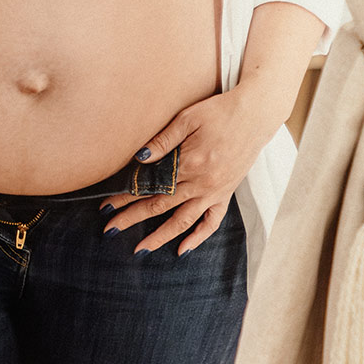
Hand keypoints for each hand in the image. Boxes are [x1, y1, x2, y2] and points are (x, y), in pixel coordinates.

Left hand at [103, 89, 278, 255]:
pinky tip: (182, 250)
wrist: (255, 115)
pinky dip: (197, 238)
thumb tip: (138, 159)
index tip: (107, 206)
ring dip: (160, 237)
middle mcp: (201, 184)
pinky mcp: (226, 193)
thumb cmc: (219, 112)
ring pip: (183, 221)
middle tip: (110, 229)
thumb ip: (162, 141)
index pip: (149, 186)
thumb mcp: (187, 119)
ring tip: (141, 250)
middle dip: (133, 219)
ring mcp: (214, 192)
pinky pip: (212, 222)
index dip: (126, 196)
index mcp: (188, 164)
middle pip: (160, 206)